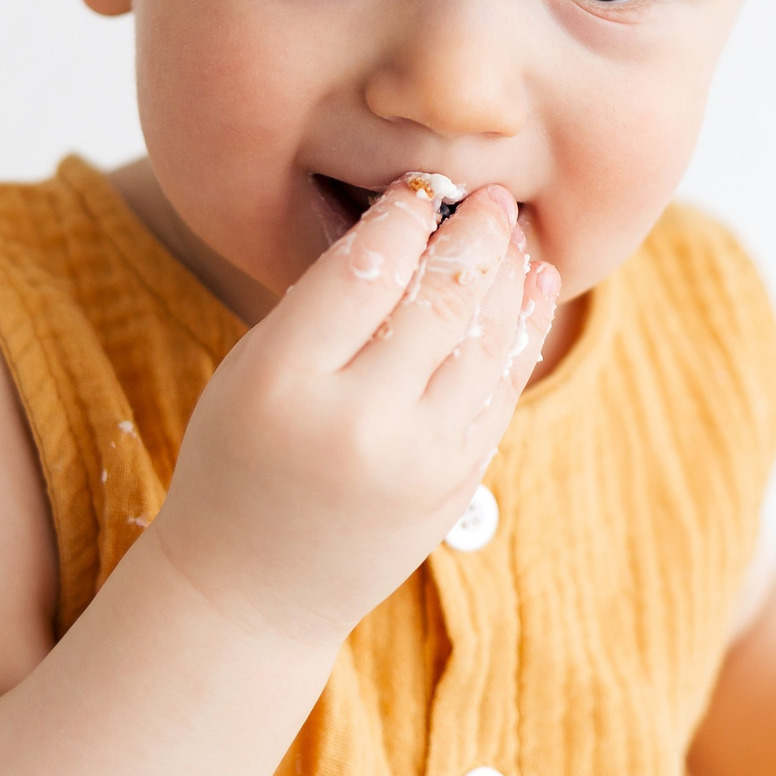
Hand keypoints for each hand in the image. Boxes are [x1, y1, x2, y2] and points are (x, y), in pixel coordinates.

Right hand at [146, 177, 560, 649]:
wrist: (251, 592)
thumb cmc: (241, 460)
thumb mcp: (252, 370)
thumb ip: (322, 305)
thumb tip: (409, 222)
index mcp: (286, 380)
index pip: (364, 270)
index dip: (403, 214)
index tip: (420, 183)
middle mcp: (358, 421)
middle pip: (437, 300)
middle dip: (472, 234)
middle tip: (489, 192)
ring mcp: (418, 460)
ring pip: (484, 341)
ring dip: (508, 274)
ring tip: (514, 229)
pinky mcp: (456, 484)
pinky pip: (503, 389)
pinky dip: (525, 330)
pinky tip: (534, 284)